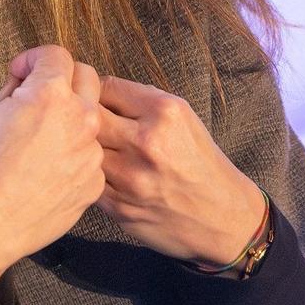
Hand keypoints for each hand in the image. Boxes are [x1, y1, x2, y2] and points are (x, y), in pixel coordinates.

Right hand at [0, 45, 104, 288]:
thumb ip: (13, 93)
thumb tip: (24, 84)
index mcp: (49, 96)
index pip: (56, 54)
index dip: (35, 59)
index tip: (26, 70)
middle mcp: (79, 119)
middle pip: (87, 76)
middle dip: (63, 78)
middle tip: (41, 93)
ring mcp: (90, 152)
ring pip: (92, 119)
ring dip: (71, 118)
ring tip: (43, 138)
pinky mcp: (94, 180)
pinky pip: (90, 155)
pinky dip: (74, 154)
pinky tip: (49, 167)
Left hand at [87, 71, 265, 265]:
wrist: (221, 217)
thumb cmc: (199, 163)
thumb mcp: (183, 119)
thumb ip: (140, 102)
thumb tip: (93, 88)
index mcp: (164, 112)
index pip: (106, 86)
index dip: (95, 92)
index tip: (97, 101)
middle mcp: (146, 142)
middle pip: (88, 116)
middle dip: (83, 118)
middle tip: (86, 123)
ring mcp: (131, 177)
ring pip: (83, 150)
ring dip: (83, 149)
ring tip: (91, 150)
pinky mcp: (119, 206)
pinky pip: (88, 181)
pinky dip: (90, 176)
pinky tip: (104, 175)